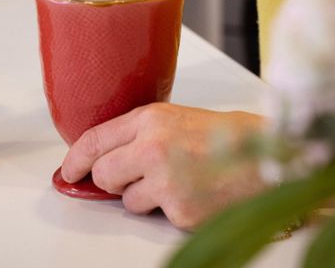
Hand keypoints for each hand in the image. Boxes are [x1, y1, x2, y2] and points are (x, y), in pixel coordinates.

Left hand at [60, 103, 266, 229]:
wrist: (266, 157)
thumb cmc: (223, 136)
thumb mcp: (174, 118)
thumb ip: (137, 133)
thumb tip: (101, 157)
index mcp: (150, 120)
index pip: (93, 140)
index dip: (75, 159)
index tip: (68, 171)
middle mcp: (152, 149)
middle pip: (103, 175)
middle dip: (111, 180)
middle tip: (133, 177)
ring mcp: (166, 182)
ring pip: (128, 201)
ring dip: (145, 196)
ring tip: (177, 179)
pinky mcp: (180, 211)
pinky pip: (158, 216)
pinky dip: (171, 209)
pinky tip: (194, 192)